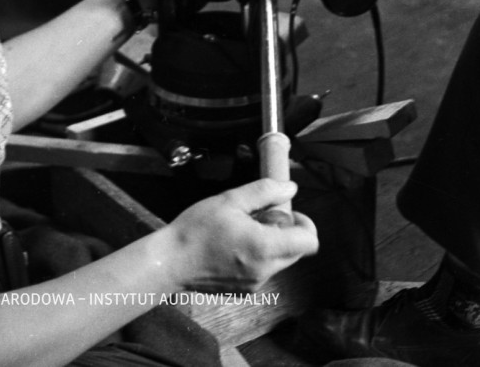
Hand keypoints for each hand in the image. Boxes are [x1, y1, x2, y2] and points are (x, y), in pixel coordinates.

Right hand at [160, 179, 318, 291]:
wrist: (169, 262)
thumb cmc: (197, 228)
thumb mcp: (231, 199)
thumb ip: (265, 191)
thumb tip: (291, 188)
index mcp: (265, 248)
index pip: (309, 242)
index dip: (304, 223)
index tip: (285, 211)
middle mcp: (265, 271)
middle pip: (297, 251)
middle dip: (286, 231)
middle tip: (260, 216)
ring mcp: (255, 285)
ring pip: (280, 260)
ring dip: (272, 243)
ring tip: (243, 229)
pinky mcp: (244, 291)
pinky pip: (264, 270)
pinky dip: (258, 256)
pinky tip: (234, 245)